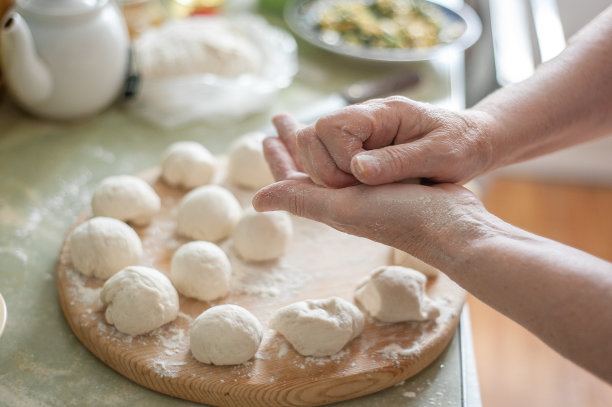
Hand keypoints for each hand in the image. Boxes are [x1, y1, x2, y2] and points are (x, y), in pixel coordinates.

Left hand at [254, 115, 486, 265]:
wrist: (452, 226)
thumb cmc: (399, 216)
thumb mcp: (343, 207)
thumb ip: (302, 199)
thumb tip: (255, 200)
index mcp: (329, 201)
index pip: (293, 176)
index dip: (277, 156)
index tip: (266, 133)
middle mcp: (345, 197)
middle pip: (310, 164)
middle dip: (295, 141)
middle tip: (281, 118)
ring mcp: (368, 190)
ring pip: (334, 160)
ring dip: (320, 141)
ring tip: (309, 123)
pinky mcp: (391, 181)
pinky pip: (360, 158)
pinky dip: (348, 145)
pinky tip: (351, 139)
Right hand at [288, 96, 492, 187]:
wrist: (473, 141)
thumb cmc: (463, 145)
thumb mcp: (440, 154)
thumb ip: (398, 161)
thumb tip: (357, 170)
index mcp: (382, 113)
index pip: (330, 127)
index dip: (337, 158)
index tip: (362, 179)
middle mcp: (363, 119)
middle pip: (312, 137)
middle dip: (324, 169)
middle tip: (356, 187)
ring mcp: (357, 134)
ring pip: (312, 149)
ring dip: (323, 175)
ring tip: (356, 189)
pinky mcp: (357, 149)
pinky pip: (324, 158)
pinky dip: (325, 174)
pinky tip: (343, 185)